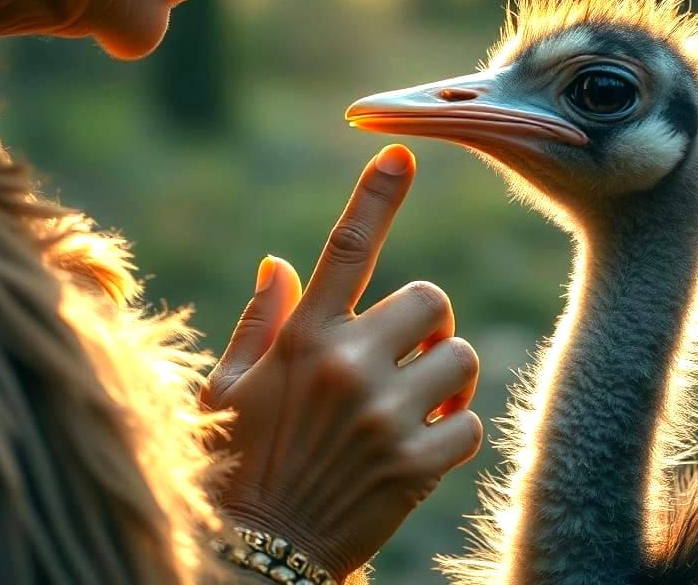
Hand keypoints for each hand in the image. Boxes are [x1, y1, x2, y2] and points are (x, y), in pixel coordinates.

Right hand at [201, 144, 482, 580]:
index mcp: (302, 339)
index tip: (400, 153)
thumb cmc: (236, 467)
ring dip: (445, 375)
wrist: (258, 559)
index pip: (346, 249)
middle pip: (431, 299)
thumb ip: (260, 323)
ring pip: (461, 355)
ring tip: (413, 403)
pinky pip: (469, 420)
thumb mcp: (227, 391)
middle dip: (427, 321)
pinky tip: (419, 447)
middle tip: (408, 351)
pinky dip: (453, 429)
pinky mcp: (415, 466)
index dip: (375, 195)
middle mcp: (345, 366)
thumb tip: (280, 262)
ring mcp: (384, 416)